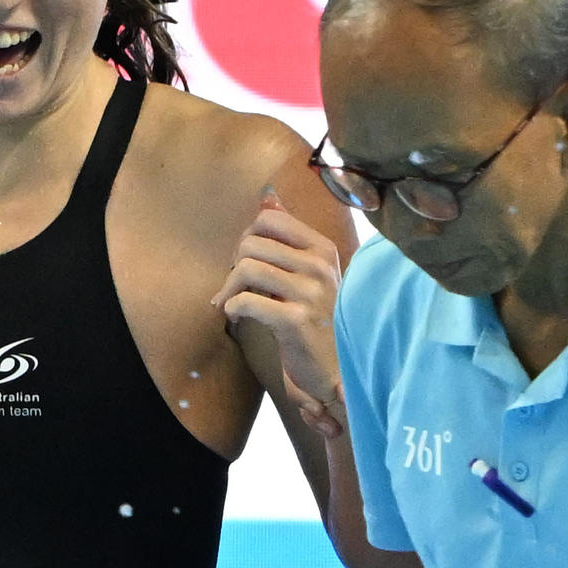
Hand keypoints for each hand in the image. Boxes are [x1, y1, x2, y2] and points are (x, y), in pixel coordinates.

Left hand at [218, 198, 351, 433]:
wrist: (338, 370)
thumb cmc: (320, 322)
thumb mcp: (308, 274)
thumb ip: (288, 237)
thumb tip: (267, 196)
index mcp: (322, 249)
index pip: (270, 219)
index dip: (248, 238)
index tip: (246, 261)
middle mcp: (319, 265)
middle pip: (252, 243)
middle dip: (234, 265)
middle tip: (235, 286)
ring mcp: (310, 292)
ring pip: (246, 269)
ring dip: (228, 289)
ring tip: (229, 303)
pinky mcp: (297, 321)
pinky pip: (247, 302)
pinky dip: (233, 309)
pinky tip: (237, 317)